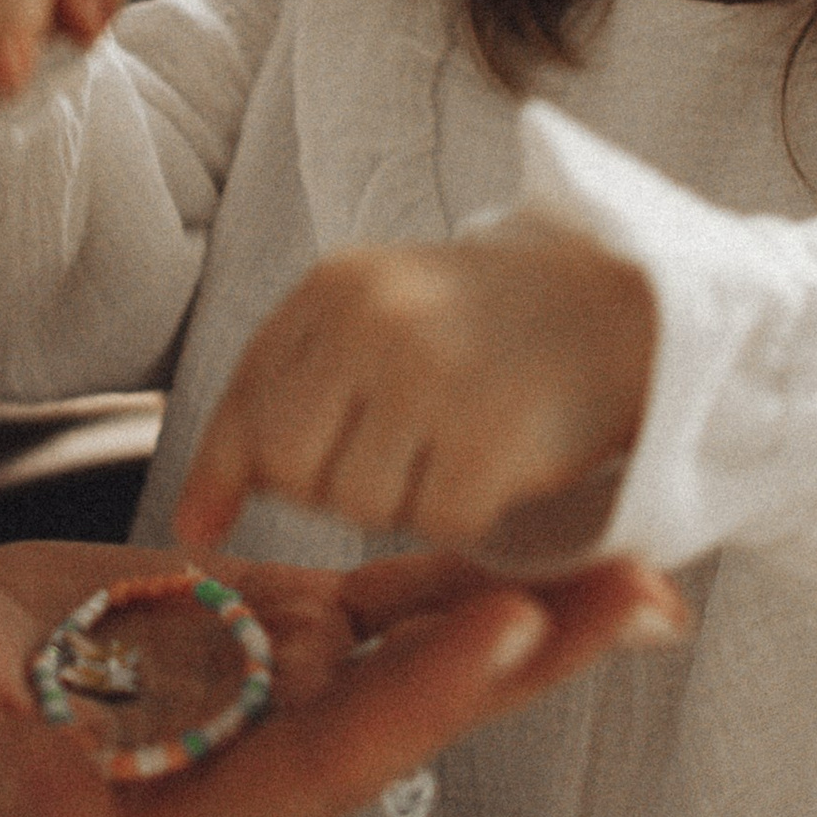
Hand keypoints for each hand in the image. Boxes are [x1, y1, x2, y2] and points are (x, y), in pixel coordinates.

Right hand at [0, 540, 688, 816]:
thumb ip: (3, 806)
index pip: (324, 761)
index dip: (416, 701)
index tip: (504, 633)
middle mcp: (261, 765)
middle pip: (410, 711)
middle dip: (526, 656)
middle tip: (639, 596)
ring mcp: (275, 695)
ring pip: (420, 654)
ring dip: (528, 612)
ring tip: (639, 563)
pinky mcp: (271, 631)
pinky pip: (383, 602)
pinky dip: (463, 569)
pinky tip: (546, 536)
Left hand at [172, 227, 658, 557]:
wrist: (624, 306)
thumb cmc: (484, 325)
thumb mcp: (374, 320)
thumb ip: (282, 399)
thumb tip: (192, 526)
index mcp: (335, 287)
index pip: (245, 406)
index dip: (222, 476)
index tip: (202, 529)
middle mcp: (373, 320)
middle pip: (289, 467)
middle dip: (327, 484)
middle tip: (390, 458)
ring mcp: (433, 374)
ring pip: (356, 505)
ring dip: (400, 499)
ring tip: (449, 446)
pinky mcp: (492, 434)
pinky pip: (437, 523)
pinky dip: (464, 514)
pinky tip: (495, 464)